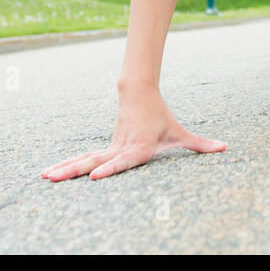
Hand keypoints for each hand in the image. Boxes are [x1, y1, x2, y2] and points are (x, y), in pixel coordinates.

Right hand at [40, 86, 225, 180]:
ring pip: (84, 159)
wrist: (139, 92)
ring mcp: (109, 147)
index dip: (110, 169)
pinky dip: (65, 165)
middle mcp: (120, 148)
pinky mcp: (104, 147)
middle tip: (54, 178)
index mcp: (138, 147)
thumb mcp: (180, 133)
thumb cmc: (161, 117)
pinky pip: (83, 158)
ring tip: (44, 177)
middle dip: (74, 171)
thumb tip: (224, 147)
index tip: (95, 176)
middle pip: (94, 161)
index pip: (123, 161)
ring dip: (64, 168)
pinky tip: (49, 174)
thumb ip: (200, 144)